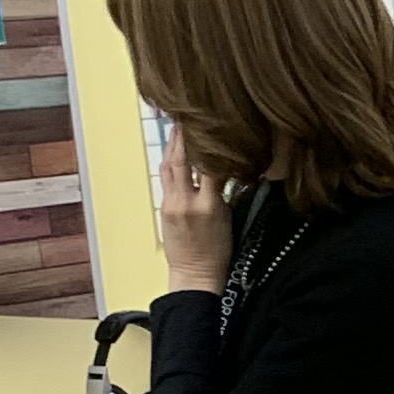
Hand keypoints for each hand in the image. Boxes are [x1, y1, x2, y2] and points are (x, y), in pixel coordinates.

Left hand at [155, 129, 229, 295]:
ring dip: (173, 145)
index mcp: (210, 206)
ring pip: (170, 166)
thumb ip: (223, 191)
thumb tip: (221, 167)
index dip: (211, 144)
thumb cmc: (218, 254)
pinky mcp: (163, 208)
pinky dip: (170, 162)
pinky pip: (167, 178)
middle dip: (184, 137)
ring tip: (177, 126)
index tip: (215, 127)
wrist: (195, 276)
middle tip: (187, 116)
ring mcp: (171, 204)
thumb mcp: (230, 220)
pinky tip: (174, 152)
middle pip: (183, 160)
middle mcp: (187, 202)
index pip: (210, 165)